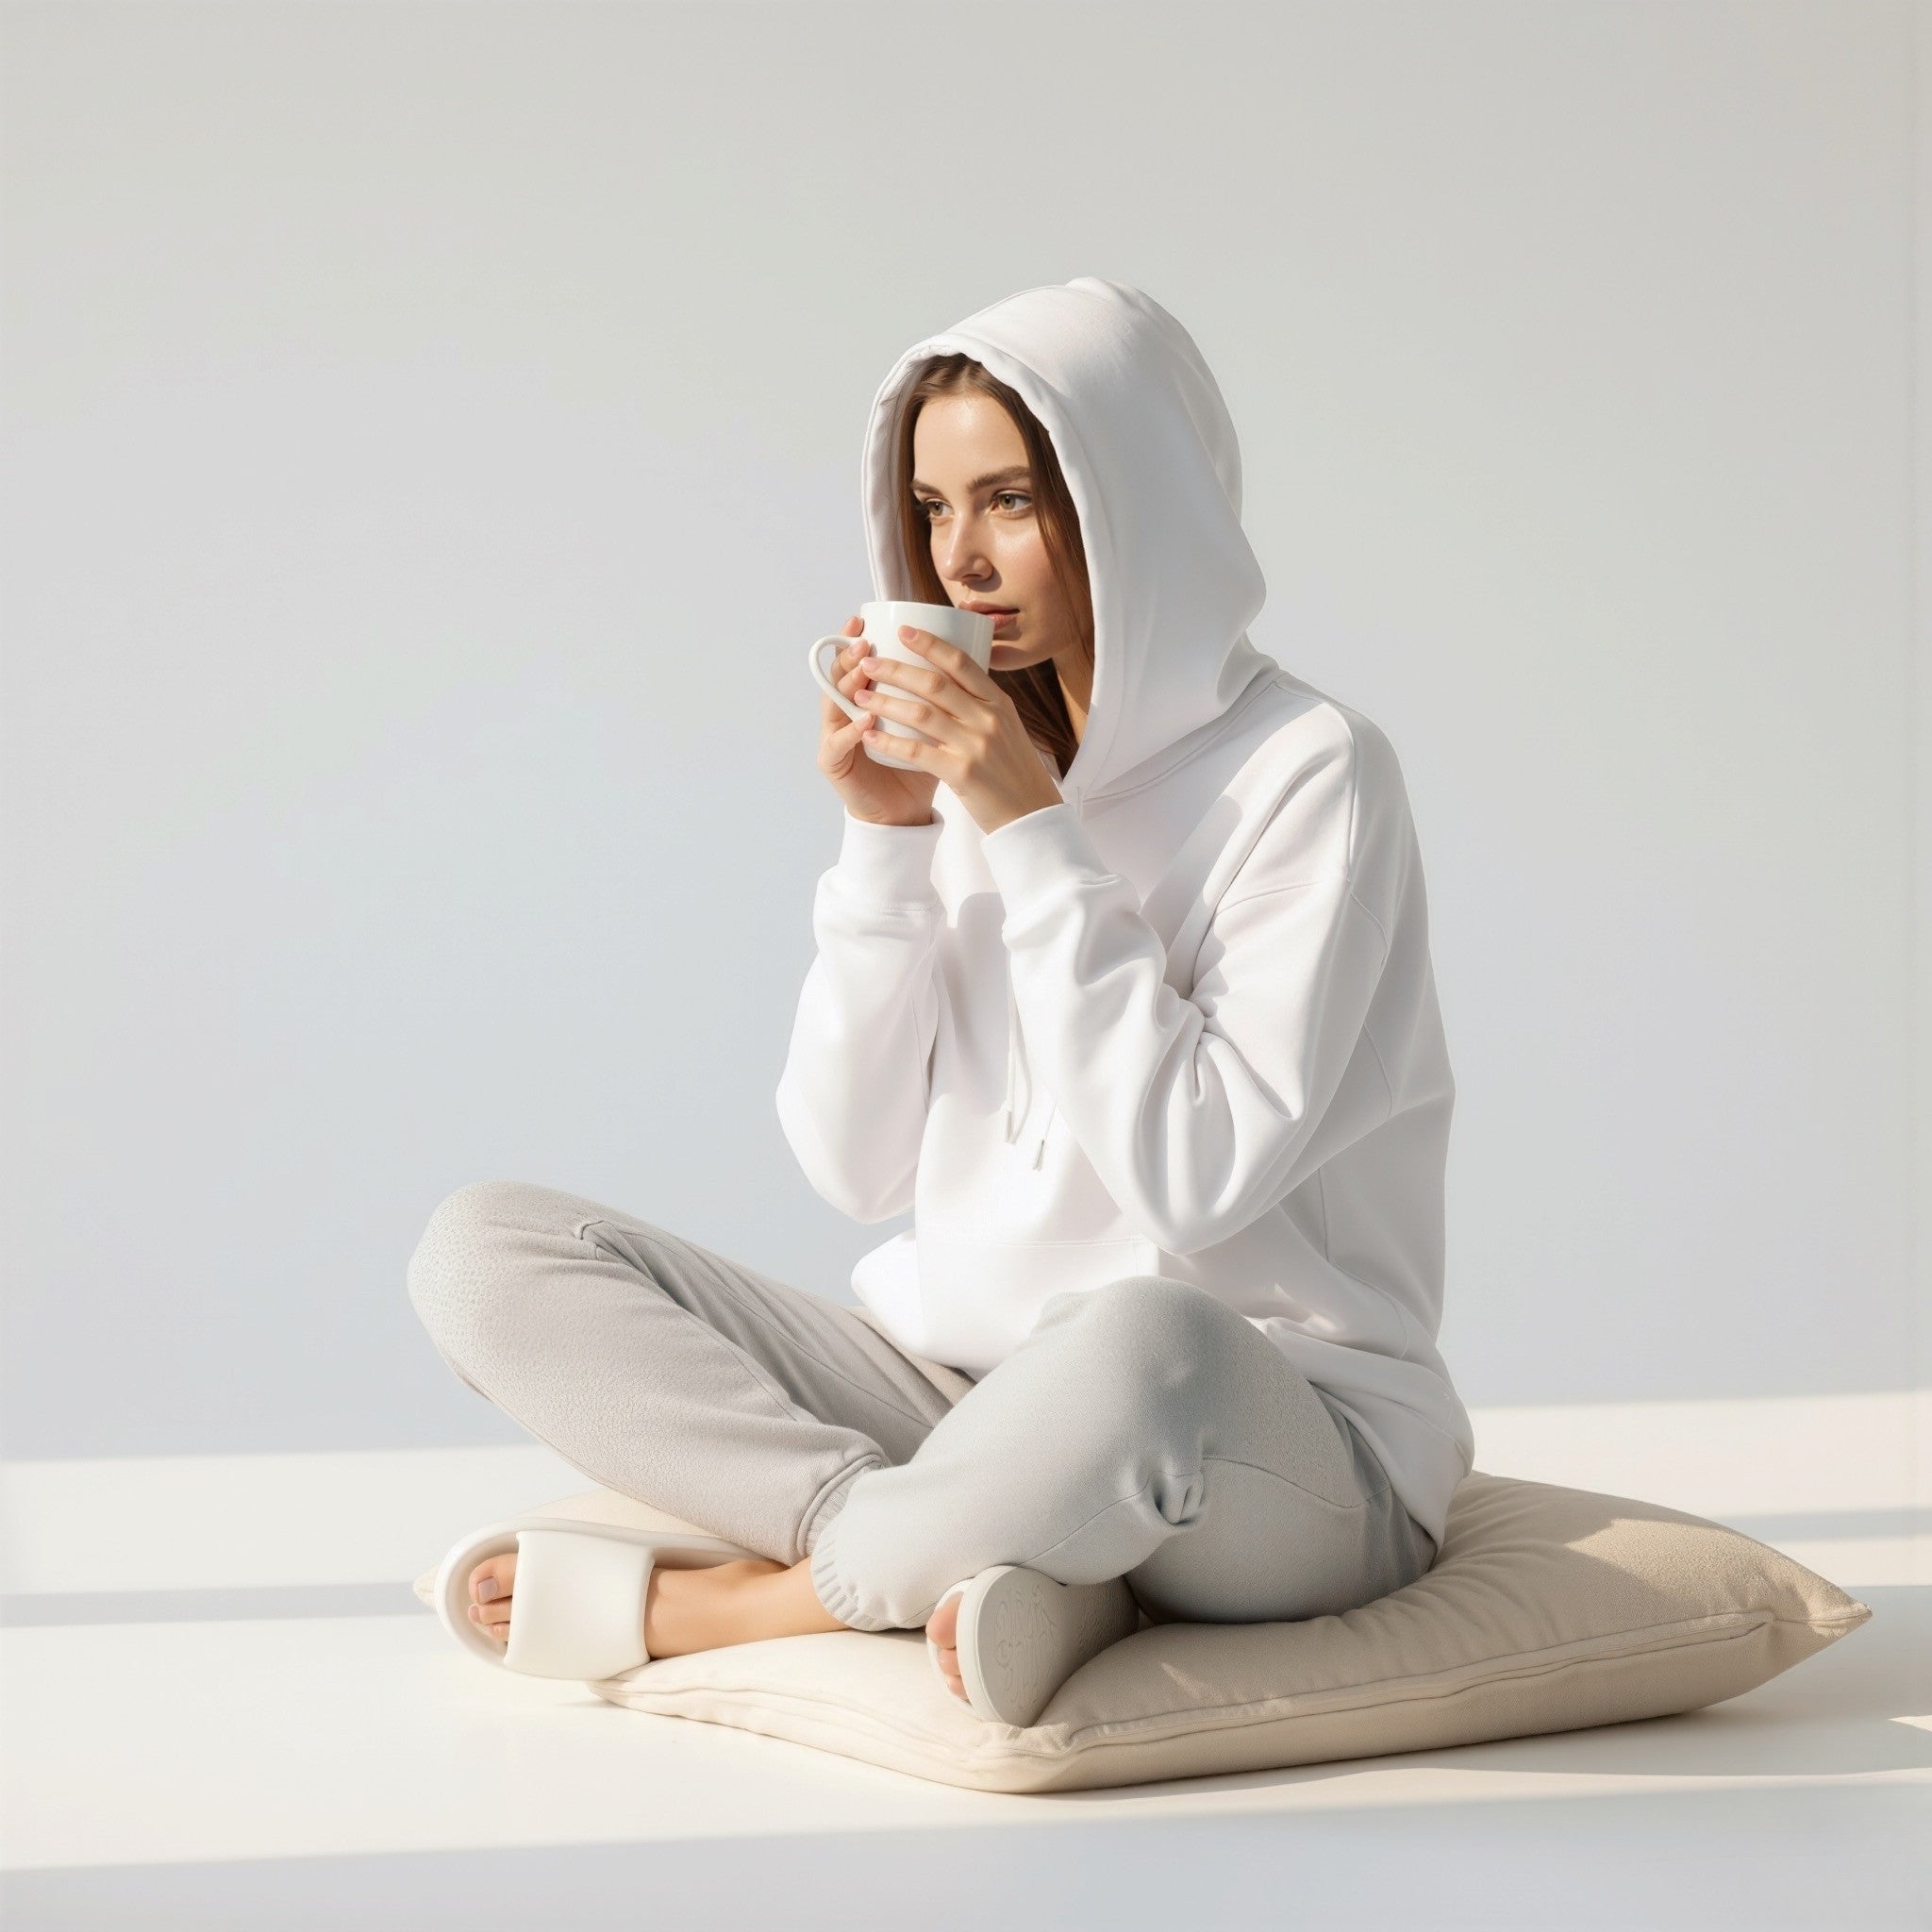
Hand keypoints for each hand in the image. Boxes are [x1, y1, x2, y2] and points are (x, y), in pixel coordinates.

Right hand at [815, 613, 940, 825]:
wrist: (906, 813)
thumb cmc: (922, 768)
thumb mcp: (932, 725)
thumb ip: (938, 695)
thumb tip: (965, 654)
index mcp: (864, 700)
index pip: (855, 663)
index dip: (855, 639)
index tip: (864, 618)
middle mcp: (844, 714)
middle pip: (839, 677)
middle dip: (847, 655)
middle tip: (861, 639)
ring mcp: (834, 738)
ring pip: (833, 704)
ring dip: (847, 685)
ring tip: (863, 670)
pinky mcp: (833, 764)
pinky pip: (838, 743)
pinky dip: (851, 731)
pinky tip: (865, 721)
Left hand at [850, 625, 1064, 835]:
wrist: (1032, 815)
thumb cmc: (1014, 771)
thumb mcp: (1007, 729)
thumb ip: (982, 706)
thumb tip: (950, 680)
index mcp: (999, 703)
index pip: (961, 662)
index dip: (929, 643)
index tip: (903, 630)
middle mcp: (989, 718)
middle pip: (934, 683)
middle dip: (895, 669)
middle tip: (868, 662)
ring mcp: (975, 745)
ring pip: (920, 713)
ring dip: (885, 702)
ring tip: (860, 696)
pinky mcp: (962, 773)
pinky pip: (916, 751)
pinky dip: (889, 742)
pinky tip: (870, 735)